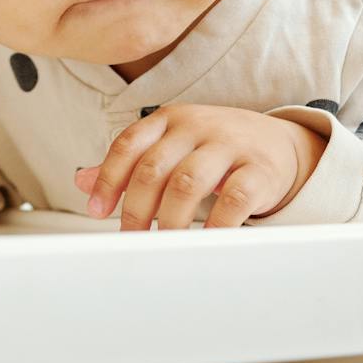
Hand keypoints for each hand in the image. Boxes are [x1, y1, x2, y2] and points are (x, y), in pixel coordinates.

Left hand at [74, 104, 324, 230]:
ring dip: (168, 219)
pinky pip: (233, 200)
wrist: (282, 144)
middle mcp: (197, 126)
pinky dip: (214, 224)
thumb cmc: (216, 148)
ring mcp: (230, 145)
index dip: (108, 179)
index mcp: (170, 118)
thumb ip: (131, 163)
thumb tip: (81, 182)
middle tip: (128, 238)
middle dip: (135, 207)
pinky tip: (204, 241)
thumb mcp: (172, 146)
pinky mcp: (260, 170)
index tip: (96, 211)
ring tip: (161, 243)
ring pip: (187, 183)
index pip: (129, 145)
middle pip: (154, 167)